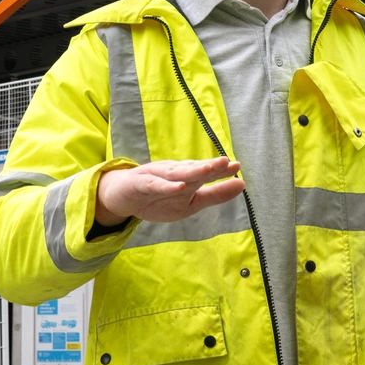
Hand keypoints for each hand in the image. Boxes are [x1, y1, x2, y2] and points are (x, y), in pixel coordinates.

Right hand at [93, 158, 244, 224]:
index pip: (205, 172)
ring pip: (176, 173)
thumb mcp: (190, 201)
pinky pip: (155, 184)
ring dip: (192, 171)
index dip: (220, 170)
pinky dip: (167, 185)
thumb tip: (242, 184)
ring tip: (208, 169)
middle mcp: (173, 172)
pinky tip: (179, 186)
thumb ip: (215, 194)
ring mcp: (156, 176)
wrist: (122, 196)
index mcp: (186, 176)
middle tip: (226, 162)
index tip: (237, 166)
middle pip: (193, 169)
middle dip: (209, 166)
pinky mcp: (141, 184)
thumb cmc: (159, 196)